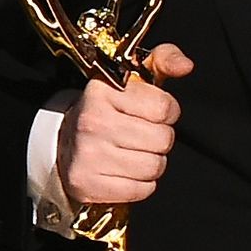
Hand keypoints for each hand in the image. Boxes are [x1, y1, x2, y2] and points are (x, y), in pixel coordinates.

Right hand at [50, 44, 191, 238]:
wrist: (64, 143)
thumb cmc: (107, 110)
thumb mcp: (132, 78)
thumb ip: (163, 60)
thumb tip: (187, 65)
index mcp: (102, 91)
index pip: (164, 107)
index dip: (167, 111)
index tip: (153, 112)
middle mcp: (92, 122)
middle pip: (162, 139)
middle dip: (159, 138)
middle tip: (142, 134)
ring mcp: (88, 155)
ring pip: (154, 167)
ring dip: (152, 162)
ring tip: (134, 152)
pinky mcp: (87, 185)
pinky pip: (142, 190)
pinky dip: (140, 184)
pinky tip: (124, 171)